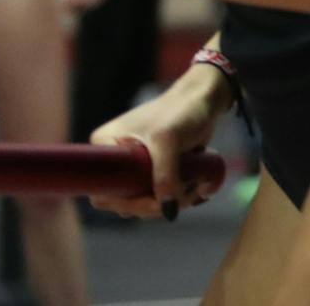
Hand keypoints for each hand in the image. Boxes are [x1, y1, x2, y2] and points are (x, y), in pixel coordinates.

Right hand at [88, 68, 228, 218]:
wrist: (206, 99)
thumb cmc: (182, 111)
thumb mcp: (168, 141)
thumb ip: (165, 176)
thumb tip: (167, 211)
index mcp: (105, 145)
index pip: (103, 190)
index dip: (128, 203)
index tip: (156, 203)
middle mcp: (114, 158)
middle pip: (123, 200)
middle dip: (153, 205)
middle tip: (183, 198)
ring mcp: (134, 166)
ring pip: (142, 201)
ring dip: (168, 203)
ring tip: (194, 188)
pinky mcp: (154, 170)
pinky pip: (157, 195)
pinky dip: (175, 198)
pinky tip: (196, 188)